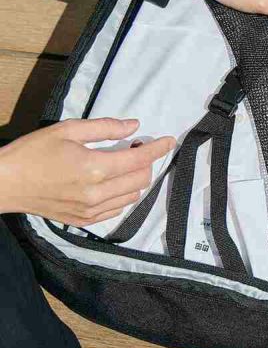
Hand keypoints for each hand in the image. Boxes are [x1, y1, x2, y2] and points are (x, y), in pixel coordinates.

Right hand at [0, 118, 174, 225]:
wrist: (4, 183)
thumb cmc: (33, 152)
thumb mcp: (67, 130)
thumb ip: (105, 128)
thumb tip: (134, 126)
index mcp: (95, 168)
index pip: (140, 160)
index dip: (159, 148)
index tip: (170, 140)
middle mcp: (97, 193)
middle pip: (141, 178)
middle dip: (146, 162)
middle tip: (135, 148)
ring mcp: (91, 210)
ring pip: (132, 196)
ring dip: (136, 179)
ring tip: (122, 164)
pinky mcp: (84, 221)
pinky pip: (117, 209)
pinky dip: (123, 195)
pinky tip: (112, 183)